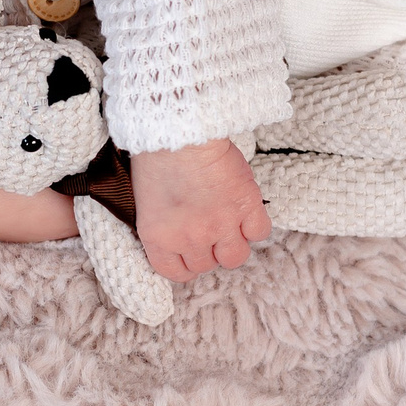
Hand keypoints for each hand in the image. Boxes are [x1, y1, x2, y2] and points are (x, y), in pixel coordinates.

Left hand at [129, 139, 269, 282]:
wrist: (179, 131)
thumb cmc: (155, 155)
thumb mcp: (145, 199)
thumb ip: (162, 224)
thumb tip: (176, 231)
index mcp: (160, 238)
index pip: (176, 273)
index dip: (186, 264)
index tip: (189, 254)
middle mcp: (190, 238)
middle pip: (207, 266)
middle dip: (208, 251)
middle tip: (208, 230)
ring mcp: (220, 225)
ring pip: (235, 258)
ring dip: (232, 244)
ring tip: (230, 226)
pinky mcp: (246, 206)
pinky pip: (259, 232)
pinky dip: (255, 226)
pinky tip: (246, 212)